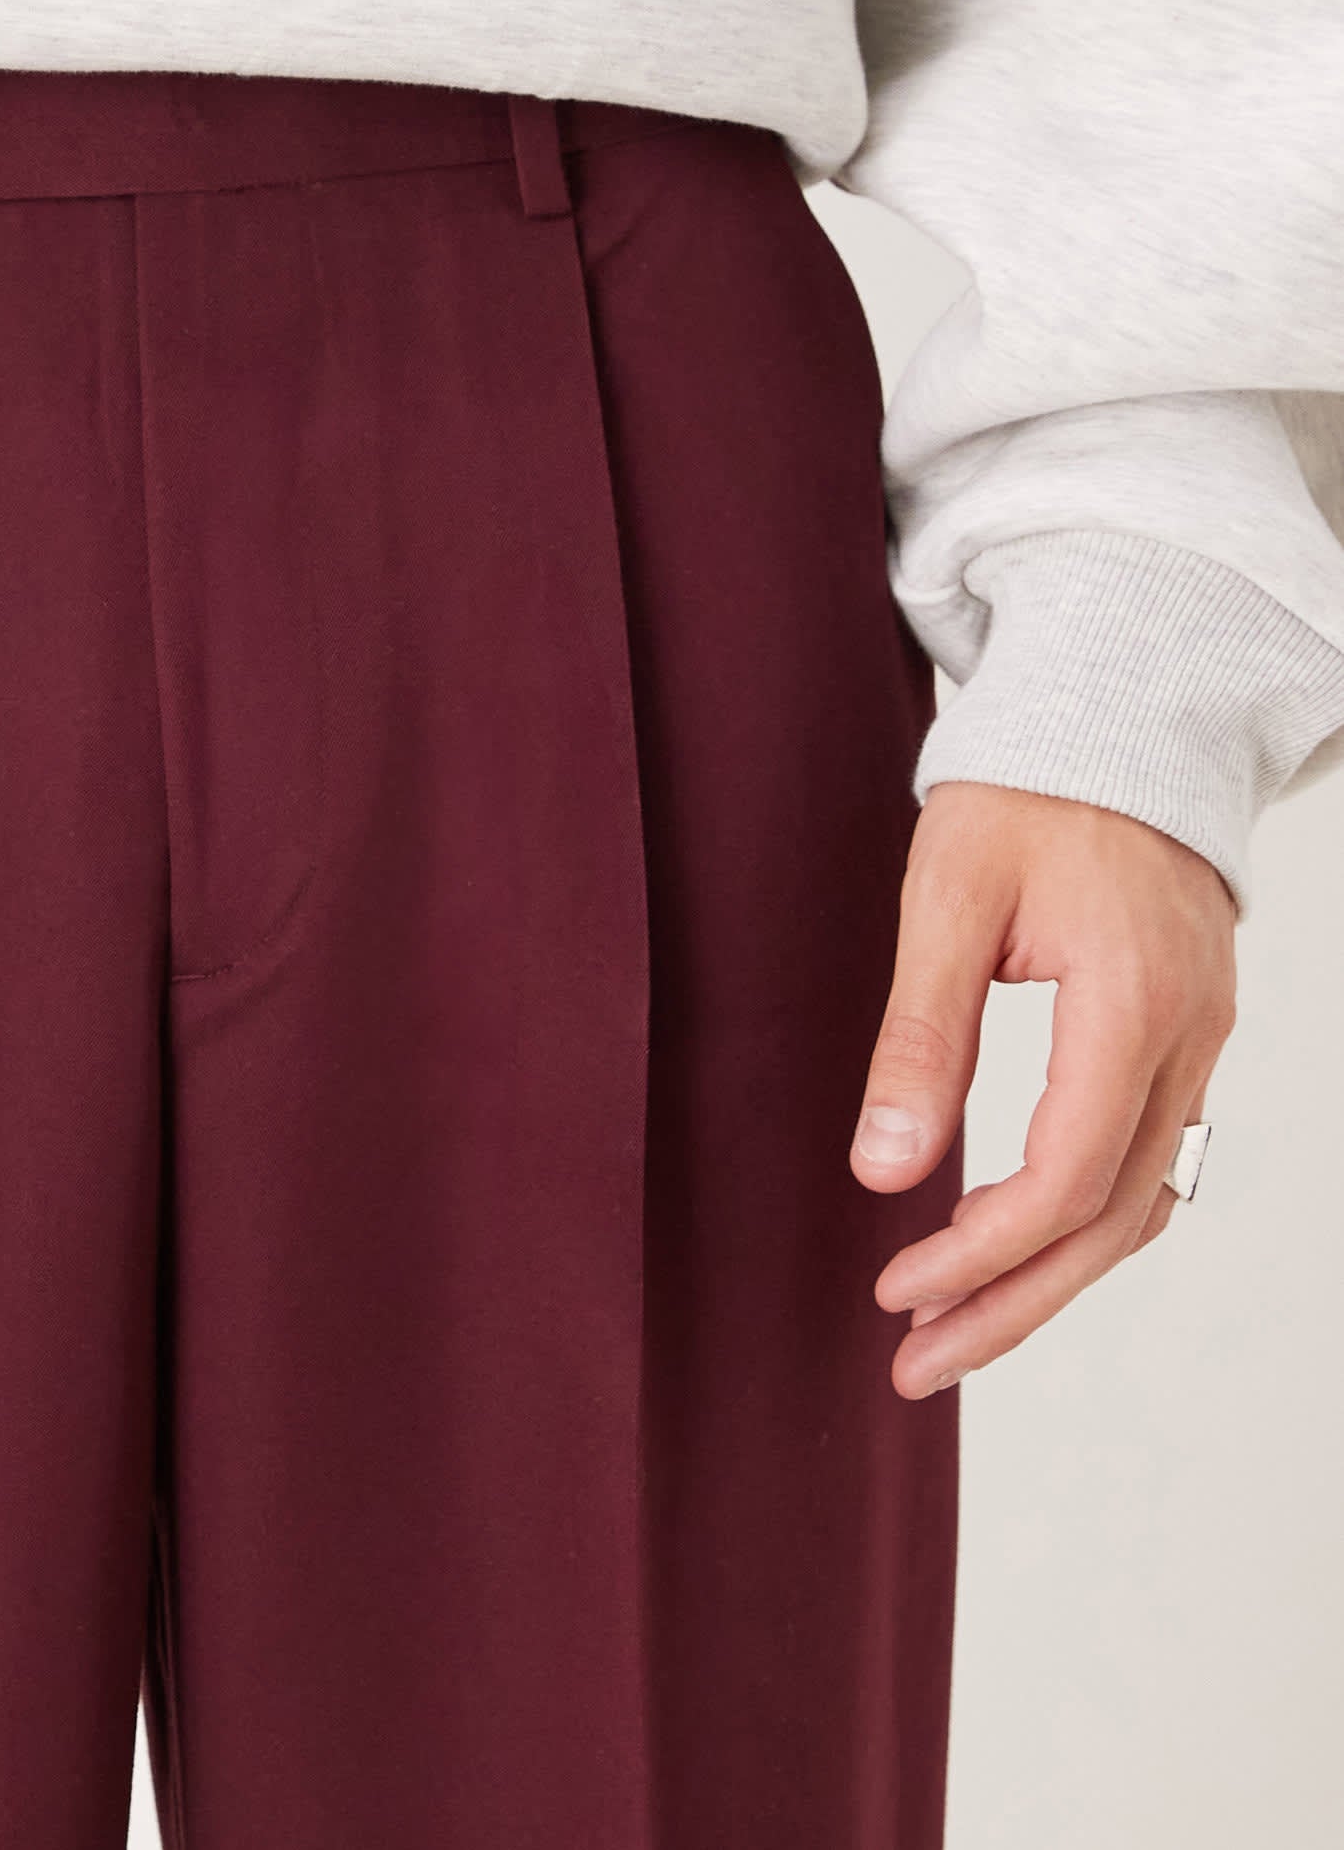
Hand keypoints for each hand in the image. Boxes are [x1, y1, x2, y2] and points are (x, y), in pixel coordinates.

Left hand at [850, 779, 1237, 1400]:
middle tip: (917, 1366)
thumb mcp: (947, 898)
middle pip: (1113, 1220)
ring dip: (1050, 1279)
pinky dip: (1085, 1221)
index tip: (896, 1291)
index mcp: (1132, 1004)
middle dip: (1012, 1305)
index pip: (1065, 1176)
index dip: (980, 1252)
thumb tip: (882, 1171)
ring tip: (953, 1335)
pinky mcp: (1188, 1034)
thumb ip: (921, 1035)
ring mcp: (1202, 1041)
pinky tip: (1017, 1250)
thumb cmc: (1025, 793)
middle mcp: (1188, 1038)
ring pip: (1140, 1202)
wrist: (1119, 719)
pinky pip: (1150, 1158)